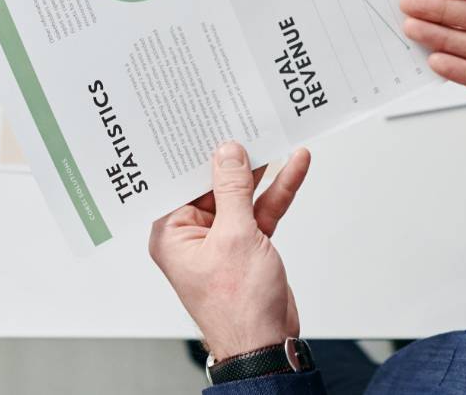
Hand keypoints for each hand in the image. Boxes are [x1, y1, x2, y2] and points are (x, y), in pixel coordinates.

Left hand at [150, 142, 310, 362]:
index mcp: (171, 233)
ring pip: (242, 195)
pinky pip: (261, 211)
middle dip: (233, 158)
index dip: (196, 152)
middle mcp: (192, 234)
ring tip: (275, 136)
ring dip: (262, 172)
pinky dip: (277, 191)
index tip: (207, 123)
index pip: (181, 181)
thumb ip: (233, 191)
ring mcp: (221, 239)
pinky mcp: (247, 246)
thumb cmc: (237, 306)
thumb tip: (228, 153)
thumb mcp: (235, 236)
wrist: (264, 344)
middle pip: (213, 184)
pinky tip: (293, 167)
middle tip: (244, 121)